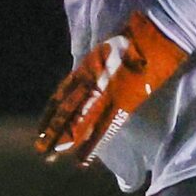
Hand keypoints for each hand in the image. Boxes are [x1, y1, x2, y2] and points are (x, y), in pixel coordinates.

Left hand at [36, 11, 189, 164]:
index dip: (50, 113)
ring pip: (78, 121)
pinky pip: (103, 129)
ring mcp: (104, 92)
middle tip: (40, 150)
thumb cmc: (136, 37)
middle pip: (66, 110)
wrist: (155, 34)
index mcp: (86, 68)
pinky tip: (82, 161)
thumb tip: (91, 79)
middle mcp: (89, 81)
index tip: (40, 128)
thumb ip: (96, 66)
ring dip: (65, 141)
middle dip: (53, 131)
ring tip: (52, 158)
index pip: (61, 94)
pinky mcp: (122, 103)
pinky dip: (92, 145)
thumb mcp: (107, 50)